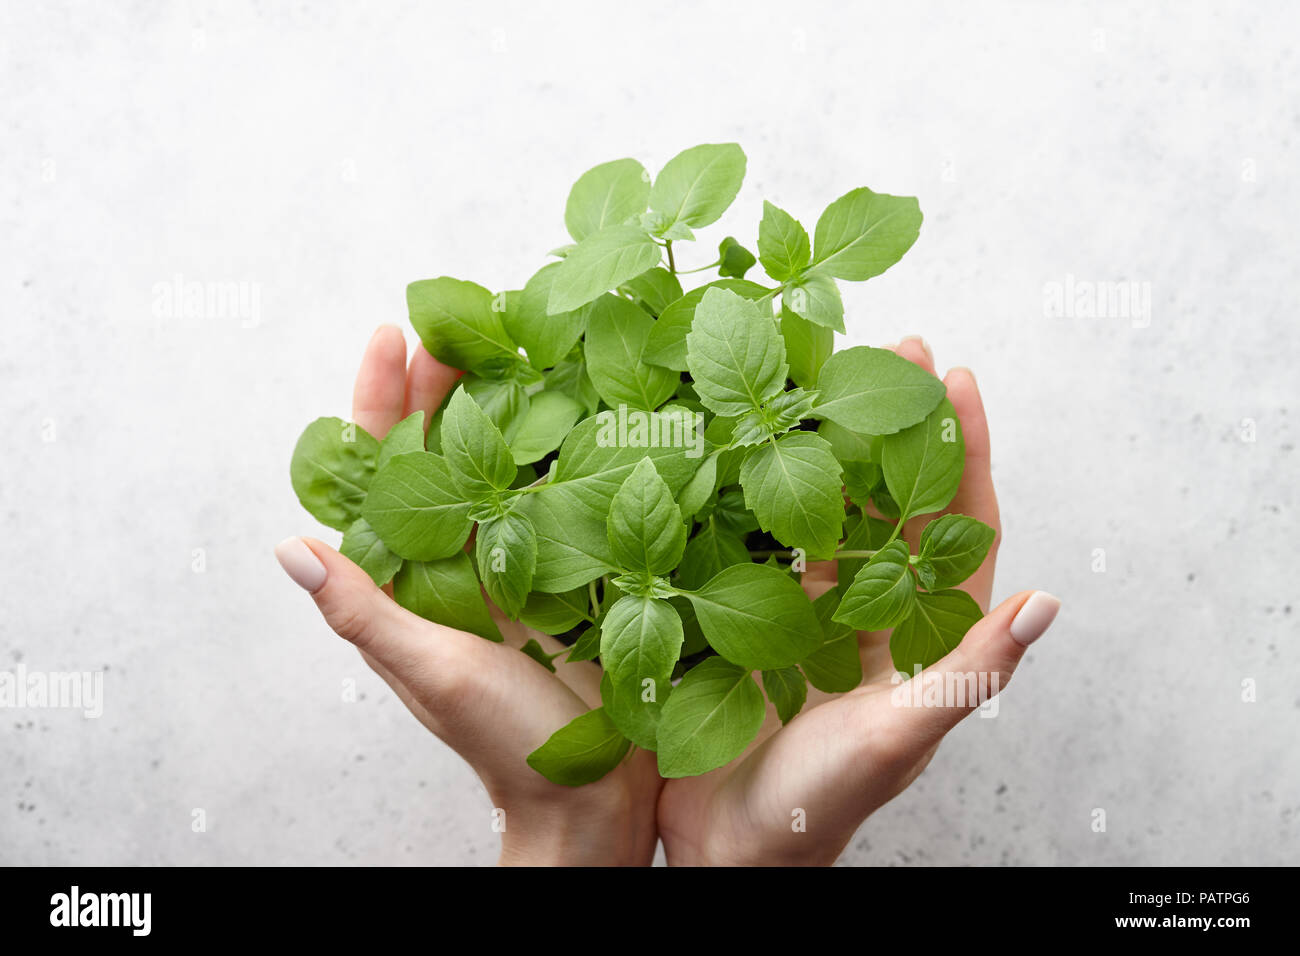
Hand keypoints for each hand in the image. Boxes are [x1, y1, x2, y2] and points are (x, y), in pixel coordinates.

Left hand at [275, 326, 661, 864]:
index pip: (379, 476)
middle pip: (437, 452)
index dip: (378, 405)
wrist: (594, 794)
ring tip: (513, 337)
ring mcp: (514, 560)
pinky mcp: (567, 569)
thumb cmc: (504, 743)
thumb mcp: (431, 672)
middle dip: (440, 383)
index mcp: (409, 579)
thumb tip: (289, 549)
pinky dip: (562, 446)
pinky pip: (559, 495)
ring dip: (501, 401)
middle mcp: (455, 559)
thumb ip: (366, 612)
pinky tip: (576, 402)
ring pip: (497, 463)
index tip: (388, 337)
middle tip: (454, 316)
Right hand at [656, 336, 1060, 864]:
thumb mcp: (900, 735)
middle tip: (890, 345)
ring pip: (834, 507)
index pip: (960, 526)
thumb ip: (969, 670)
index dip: (965, 452)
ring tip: (820, 372)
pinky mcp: (759, 614)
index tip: (959, 378)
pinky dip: (767, 490)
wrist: (731, 842)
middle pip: (898, 498)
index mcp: (927, 632)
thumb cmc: (824, 799)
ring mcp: (817, 609)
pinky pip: (769, 540)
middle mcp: (878, 609)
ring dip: (833, 443)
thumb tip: (1047, 601)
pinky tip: (751, 442)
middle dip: (899, 423)